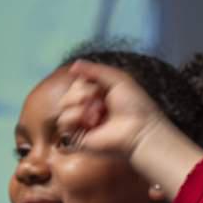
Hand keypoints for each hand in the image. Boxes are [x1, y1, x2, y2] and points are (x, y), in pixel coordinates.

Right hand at [56, 61, 202, 197]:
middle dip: (82, 92)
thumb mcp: (118, 78)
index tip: (99, 87)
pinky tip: (92, 121)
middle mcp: (88, 107)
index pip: (77, 82)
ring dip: (80, 104)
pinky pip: (63, 121)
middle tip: (100, 100)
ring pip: (63, 105)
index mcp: (97, 94)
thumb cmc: (134, 104)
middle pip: (68, 92)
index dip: (84, 82)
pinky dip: (76, 116)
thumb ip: (94, 69)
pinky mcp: (78, 136)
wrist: (139, 128)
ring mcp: (82, 122)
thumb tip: (73, 65)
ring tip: (99, 112)